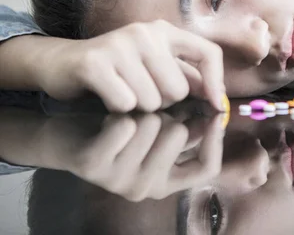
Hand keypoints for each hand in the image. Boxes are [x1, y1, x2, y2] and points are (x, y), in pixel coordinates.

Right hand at [34, 20, 226, 112]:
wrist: (63, 63)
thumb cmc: (119, 71)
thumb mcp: (156, 68)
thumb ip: (187, 78)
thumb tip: (219, 99)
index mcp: (166, 31)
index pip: (209, 53)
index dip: (216, 82)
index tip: (215, 107)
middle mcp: (145, 32)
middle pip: (179, 89)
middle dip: (164, 103)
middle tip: (142, 94)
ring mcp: (119, 45)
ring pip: (153, 101)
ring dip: (139, 108)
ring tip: (124, 94)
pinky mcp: (95, 63)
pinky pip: (126, 103)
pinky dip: (118, 109)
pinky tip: (107, 98)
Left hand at [39, 112, 224, 201]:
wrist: (67, 138)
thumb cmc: (123, 131)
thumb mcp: (162, 131)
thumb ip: (191, 127)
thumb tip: (220, 111)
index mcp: (167, 183)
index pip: (208, 167)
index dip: (215, 138)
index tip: (215, 112)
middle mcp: (146, 189)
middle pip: (180, 136)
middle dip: (169, 114)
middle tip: (148, 116)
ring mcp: (120, 181)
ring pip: (154, 124)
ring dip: (143, 110)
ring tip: (128, 116)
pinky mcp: (95, 167)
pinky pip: (125, 126)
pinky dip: (121, 112)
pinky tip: (110, 118)